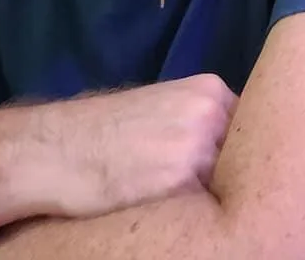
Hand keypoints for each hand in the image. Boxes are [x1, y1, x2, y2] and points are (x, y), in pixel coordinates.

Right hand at [0, 74, 237, 225]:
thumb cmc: (106, 130)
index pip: (248, 125)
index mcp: (210, 90)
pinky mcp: (182, 184)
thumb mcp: (164, 107)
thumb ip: (201, 119)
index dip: (236, 149)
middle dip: (227, 170)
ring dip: (211, 193)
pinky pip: (204, 207)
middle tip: (199, 182)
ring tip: (176, 195)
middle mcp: (212, 115)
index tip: (225, 163)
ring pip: (225, 181)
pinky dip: (192, 215)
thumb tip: (230, 143)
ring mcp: (199, 149)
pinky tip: (169, 212)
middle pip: (242, 152)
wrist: (57, 149)